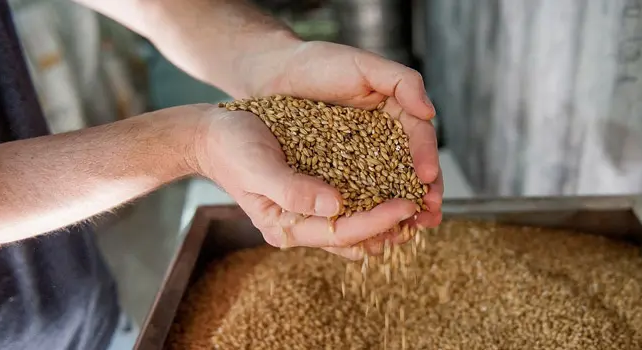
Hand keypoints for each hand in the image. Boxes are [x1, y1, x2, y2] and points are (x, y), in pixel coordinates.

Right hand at [192, 105, 420, 259]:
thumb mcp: (258, 165)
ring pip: (358, 225)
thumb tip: (336, 205)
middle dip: (392, 227)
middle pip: (356, 236)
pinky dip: (377, 200)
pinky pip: (353, 205)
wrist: (215, 134)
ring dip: (390, 218)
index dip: (376, 221)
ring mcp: (310, 212)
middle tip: (426, 212)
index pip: (341, 232)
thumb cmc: (232, 147)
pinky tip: (400, 186)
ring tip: (422, 205)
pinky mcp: (317, 195)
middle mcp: (301, 225)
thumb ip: (293, 189)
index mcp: (286, 226)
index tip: (407, 206)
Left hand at [237, 40, 443, 229]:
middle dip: (424, 193)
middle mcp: (384, 137)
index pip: (420, 137)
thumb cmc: (319, 63)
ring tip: (411, 230)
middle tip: (431, 214)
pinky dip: (370, 213)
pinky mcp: (340, 172)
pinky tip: (377, 232)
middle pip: (411, 169)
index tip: (427, 178)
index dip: (427, 157)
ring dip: (403, 210)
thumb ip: (401, 81)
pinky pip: (360, 194)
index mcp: (397, 111)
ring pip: (389, 187)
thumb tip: (429, 111)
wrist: (274, 74)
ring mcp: (363, 156)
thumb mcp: (363, 64)